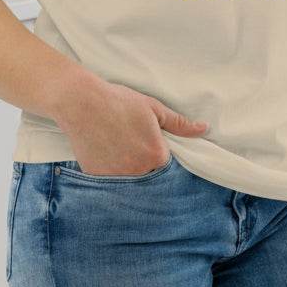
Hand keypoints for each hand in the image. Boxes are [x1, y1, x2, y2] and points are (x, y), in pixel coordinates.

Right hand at [54, 79, 208, 176]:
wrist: (82, 103)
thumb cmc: (119, 102)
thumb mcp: (153, 108)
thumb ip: (179, 124)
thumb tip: (204, 129)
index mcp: (156, 156)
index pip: (168, 167)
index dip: (161, 156)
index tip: (151, 146)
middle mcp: (139, 172)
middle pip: (150, 177)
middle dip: (146, 167)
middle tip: (133, 148)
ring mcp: (118, 179)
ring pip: (131, 183)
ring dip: (129, 172)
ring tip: (119, 151)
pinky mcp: (98, 180)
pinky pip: (111, 184)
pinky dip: (111, 174)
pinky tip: (106, 156)